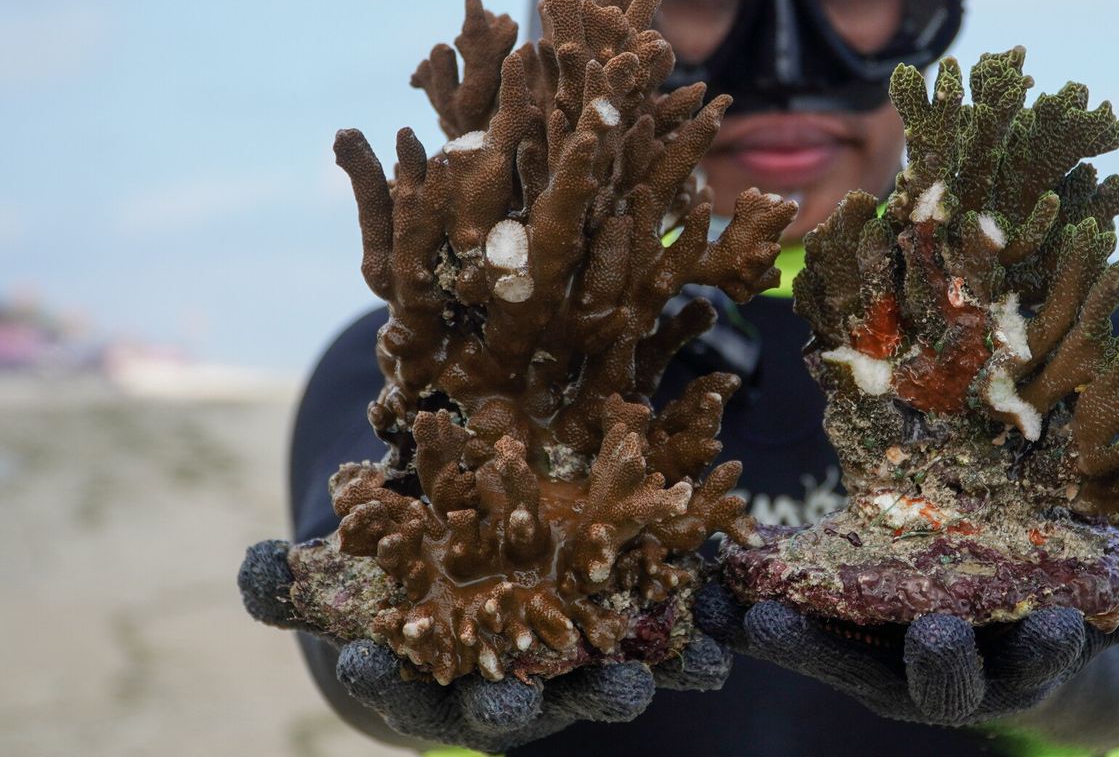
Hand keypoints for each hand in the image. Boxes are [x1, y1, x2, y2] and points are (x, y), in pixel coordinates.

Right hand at [239, 540, 731, 752]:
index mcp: (434, 678)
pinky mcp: (629, 638)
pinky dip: (686, 648)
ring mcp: (571, 670)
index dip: (387, 678)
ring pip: (596, 686)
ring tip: (636, 681)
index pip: (404, 687)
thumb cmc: (402, 587)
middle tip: (514, 705)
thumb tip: (253, 563)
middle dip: (514, 707)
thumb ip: (294, 581)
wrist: (483, 576)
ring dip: (619, 686)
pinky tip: (714, 646)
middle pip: (511, 707)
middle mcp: (506, 687)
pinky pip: (662, 647)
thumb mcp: (343, 584)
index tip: (373, 663)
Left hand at [694, 500, 1118, 726]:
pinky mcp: (843, 632)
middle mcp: (954, 675)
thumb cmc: (1087, 596)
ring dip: (799, 642)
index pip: (1029, 668)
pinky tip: (709, 593)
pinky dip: (754, 614)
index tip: (1053, 628)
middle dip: (930, 665)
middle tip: (930, 632)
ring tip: (753, 613)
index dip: (1039, 652)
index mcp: (1026, 660)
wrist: (1028, 622)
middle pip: (933, 688)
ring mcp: (893, 660)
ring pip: (844, 663)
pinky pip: (798, 630)